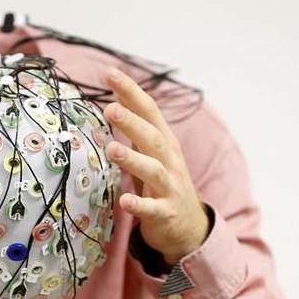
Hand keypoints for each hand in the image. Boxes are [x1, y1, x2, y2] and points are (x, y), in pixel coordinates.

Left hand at [103, 67, 208, 264]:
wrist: (188, 225)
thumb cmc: (163, 181)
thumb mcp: (152, 150)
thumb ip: (136, 125)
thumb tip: (116, 96)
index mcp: (163, 141)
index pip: (149, 110)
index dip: (131, 91)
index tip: (110, 72)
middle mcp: (169, 160)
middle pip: (152, 136)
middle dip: (132, 121)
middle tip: (110, 108)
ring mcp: (169, 186)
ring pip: (152, 170)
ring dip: (132, 159)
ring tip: (112, 149)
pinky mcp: (165, 212)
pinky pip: (152, 209)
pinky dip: (138, 205)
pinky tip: (124, 202)